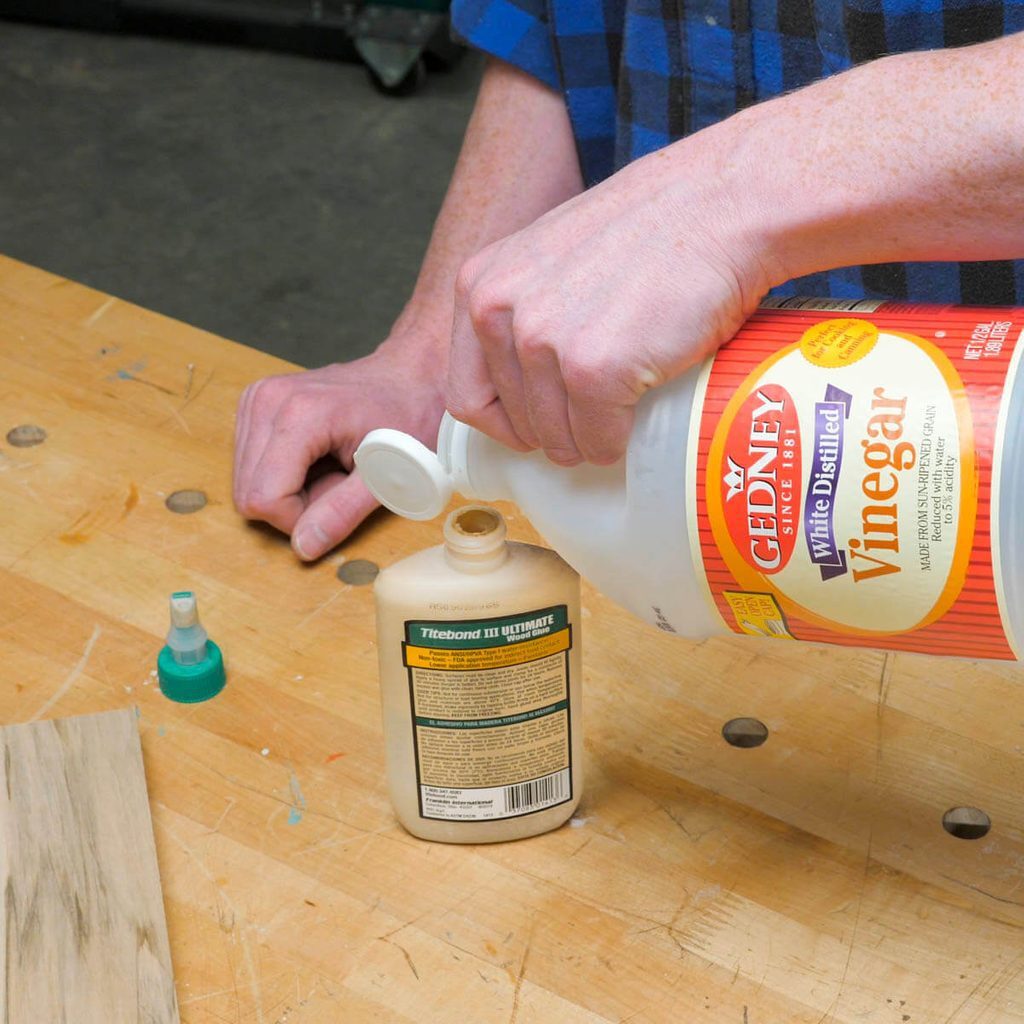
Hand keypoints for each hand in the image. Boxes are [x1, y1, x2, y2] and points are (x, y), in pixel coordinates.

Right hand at [234, 337, 444, 559]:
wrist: (410, 376)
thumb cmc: (408, 418)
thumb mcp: (387, 473)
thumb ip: (343, 512)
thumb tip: (304, 547)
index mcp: (299, 415)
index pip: (263, 499)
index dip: (298, 519)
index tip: (338, 500)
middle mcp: (266, 401)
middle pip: (248, 493)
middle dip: (293, 505)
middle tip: (338, 482)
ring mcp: (256, 399)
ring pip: (246, 482)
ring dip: (288, 490)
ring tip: (330, 466)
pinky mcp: (254, 403)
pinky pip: (251, 464)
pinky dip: (283, 473)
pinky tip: (317, 456)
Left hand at [447, 119, 775, 465]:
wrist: (724, 204)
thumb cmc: (654, 229)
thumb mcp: (555, 255)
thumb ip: (524, 305)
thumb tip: (521, 379)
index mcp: (481, 284)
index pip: (466, 393)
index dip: (505, 421)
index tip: (540, 421)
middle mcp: (499, 310)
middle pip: (511, 422)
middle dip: (553, 432)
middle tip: (594, 418)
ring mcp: (544, 340)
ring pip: (553, 438)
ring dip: (588, 441)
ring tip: (622, 414)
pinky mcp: (593, 370)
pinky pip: (597, 441)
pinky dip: (619, 443)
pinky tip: (639, 418)